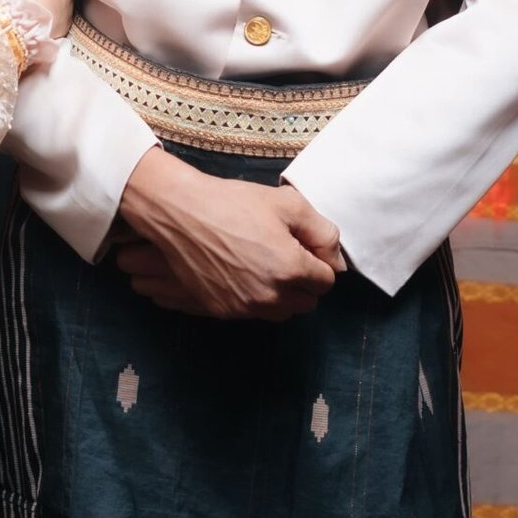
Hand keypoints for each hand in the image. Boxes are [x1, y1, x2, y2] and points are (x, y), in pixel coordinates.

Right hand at [114, 149, 342, 320]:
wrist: (181, 213)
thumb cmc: (233, 203)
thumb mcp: (288, 204)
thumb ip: (323, 232)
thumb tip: (336, 260)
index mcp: (291, 269)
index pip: (326, 282)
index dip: (317, 261)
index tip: (301, 246)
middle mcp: (270, 296)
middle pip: (306, 302)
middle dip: (303, 282)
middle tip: (285, 254)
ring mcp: (244, 307)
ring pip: (280, 312)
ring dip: (281, 295)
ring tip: (264, 264)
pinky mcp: (222, 311)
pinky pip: (253, 313)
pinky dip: (255, 299)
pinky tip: (242, 272)